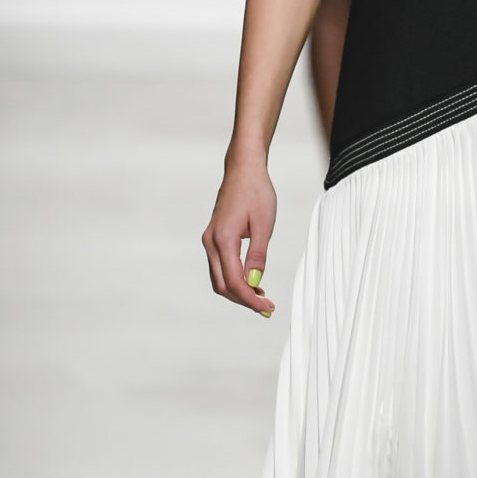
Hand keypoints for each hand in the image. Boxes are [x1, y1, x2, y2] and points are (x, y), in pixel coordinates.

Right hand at [203, 159, 277, 313]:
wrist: (243, 170)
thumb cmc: (256, 192)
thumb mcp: (264, 224)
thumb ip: (257, 255)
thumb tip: (253, 282)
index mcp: (223, 239)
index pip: (234, 281)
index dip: (250, 299)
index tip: (267, 308)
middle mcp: (211, 242)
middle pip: (222, 285)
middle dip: (243, 300)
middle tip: (267, 308)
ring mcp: (209, 240)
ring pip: (219, 278)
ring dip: (238, 291)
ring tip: (261, 297)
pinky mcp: (213, 238)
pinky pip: (220, 267)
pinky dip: (233, 279)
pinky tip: (251, 282)